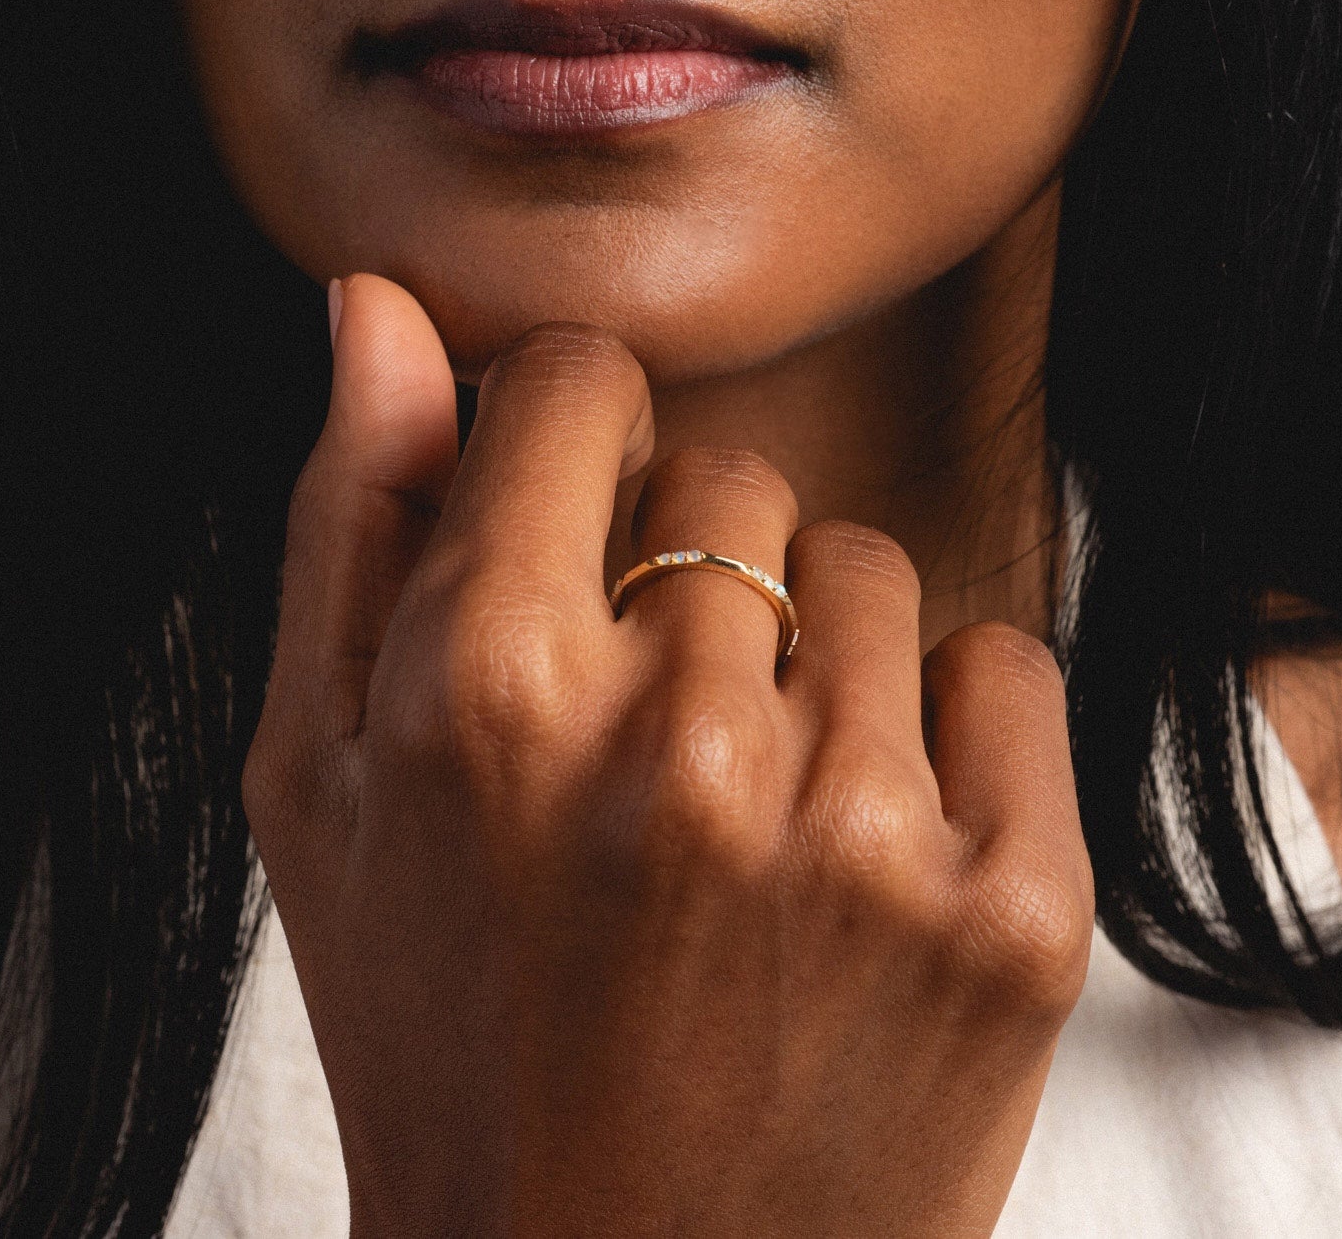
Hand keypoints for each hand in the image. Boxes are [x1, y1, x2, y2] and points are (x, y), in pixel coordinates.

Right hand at [245, 272, 1092, 1238]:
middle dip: (687, 566)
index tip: (582, 512)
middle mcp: (681, 743)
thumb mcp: (329, 788)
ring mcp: (863, 833)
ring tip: (749, 812)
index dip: (576, 433)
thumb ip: (355, 523)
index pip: (582, 385)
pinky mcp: (1013, 913)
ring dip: (811, 656)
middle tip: (649, 733)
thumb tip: (379, 308)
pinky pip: (1002, 662)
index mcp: (488, 686)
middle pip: (732, 476)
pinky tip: (865, 845)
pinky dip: (945, 725)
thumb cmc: (447, 1033)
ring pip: (866, 568)